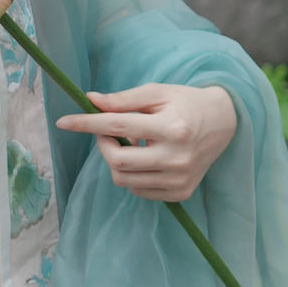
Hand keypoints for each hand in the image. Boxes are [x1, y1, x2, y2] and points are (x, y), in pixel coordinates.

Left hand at [55, 82, 237, 204]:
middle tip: (106, 131)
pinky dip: (131, 175)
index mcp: (173, 127)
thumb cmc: (185, 103)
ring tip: (130, 143)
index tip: (64, 121)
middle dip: (103, 145)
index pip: (118, 127)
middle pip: (118, 160)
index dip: (87, 124)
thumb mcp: (157, 93)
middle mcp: (178, 157)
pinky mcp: (181, 193)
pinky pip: (138, 190)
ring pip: (124, 179)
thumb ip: (123, 99)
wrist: (223, 123)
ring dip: (115, 161)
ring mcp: (180, 179)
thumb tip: (90, 101)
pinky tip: (144, 158)